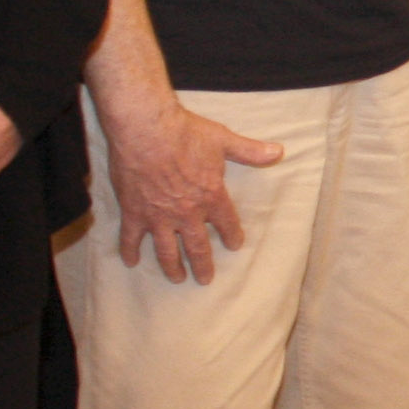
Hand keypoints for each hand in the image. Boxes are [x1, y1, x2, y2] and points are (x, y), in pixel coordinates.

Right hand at [100, 94, 285, 283]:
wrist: (145, 129)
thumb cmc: (185, 133)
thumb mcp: (222, 139)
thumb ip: (249, 150)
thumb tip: (278, 151)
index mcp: (211, 197)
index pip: (226, 223)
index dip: (231, 235)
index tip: (234, 245)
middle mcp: (186, 212)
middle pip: (197, 246)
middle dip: (202, 265)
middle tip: (205, 279)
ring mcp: (159, 216)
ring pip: (166, 249)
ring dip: (172, 266)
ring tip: (177, 279)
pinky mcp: (134, 212)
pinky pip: (131, 237)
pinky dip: (130, 251)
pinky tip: (131, 262)